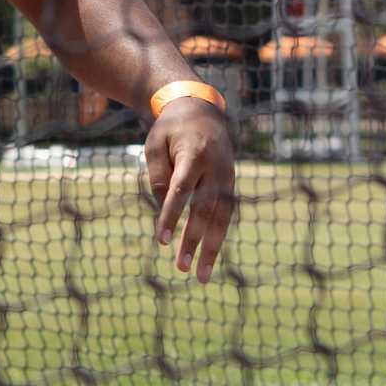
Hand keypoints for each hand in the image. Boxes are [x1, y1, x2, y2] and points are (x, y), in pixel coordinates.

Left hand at [144, 98, 235, 281]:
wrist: (201, 110)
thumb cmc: (170, 130)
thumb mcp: (154, 146)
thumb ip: (158, 177)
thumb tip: (164, 211)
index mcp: (193, 155)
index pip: (181, 192)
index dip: (172, 217)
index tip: (163, 241)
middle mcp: (215, 168)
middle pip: (204, 210)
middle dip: (193, 241)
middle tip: (181, 268)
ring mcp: (227, 177)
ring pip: (221, 217)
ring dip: (212, 248)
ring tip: (201, 275)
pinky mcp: (231, 184)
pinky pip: (225, 214)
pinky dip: (218, 236)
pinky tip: (209, 257)